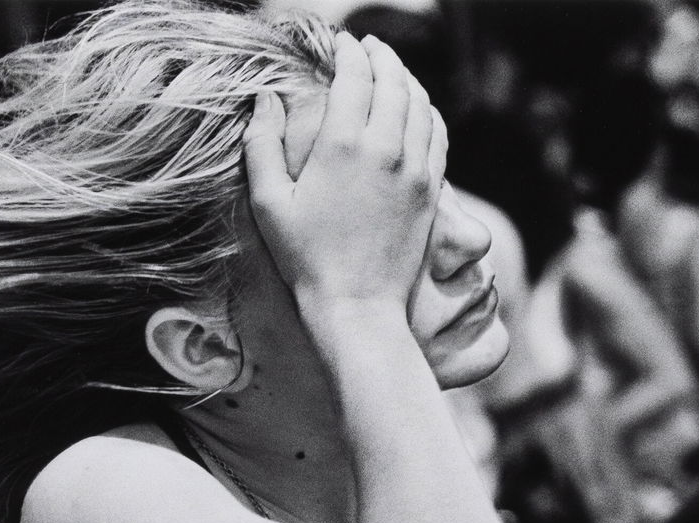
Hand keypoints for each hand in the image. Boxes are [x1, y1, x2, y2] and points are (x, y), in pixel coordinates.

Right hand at [242, 33, 446, 312]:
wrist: (358, 305)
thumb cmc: (306, 259)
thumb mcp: (268, 203)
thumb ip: (261, 144)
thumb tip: (265, 98)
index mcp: (341, 144)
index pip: (354, 75)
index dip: (348, 52)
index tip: (341, 42)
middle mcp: (385, 148)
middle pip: (392, 80)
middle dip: (381, 56)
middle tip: (369, 47)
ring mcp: (414, 168)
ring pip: (419, 102)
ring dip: (406, 77)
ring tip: (392, 69)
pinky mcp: (432, 189)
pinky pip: (437, 132)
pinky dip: (428, 109)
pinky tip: (417, 107)